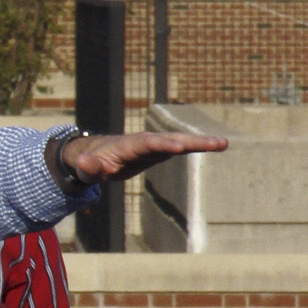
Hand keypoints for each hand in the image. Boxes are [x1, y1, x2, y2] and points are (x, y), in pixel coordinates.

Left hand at [59, 129, 227, 185]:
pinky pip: (181, 146)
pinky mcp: (160, 150)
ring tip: (224, 143)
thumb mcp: (86, 168)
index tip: (179, 148)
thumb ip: (87, 167)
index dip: (163, 145)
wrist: (95, 154)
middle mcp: (145, 141)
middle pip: (171, 139)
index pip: (148, 144)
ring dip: (201, 142)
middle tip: (215, 143)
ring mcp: (154, 145)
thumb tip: (83, 163)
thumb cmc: (90, 163)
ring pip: (180, 141)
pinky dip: (198, 146)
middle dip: (191, 141)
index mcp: (128, 146)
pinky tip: (218, 145)